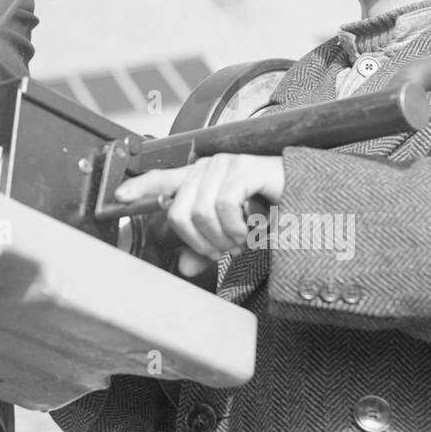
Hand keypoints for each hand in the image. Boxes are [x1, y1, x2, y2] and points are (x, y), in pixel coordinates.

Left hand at [114, 153, 284, 277]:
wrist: (312, 202)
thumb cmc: (273, 216)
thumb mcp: (233, 236)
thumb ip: (206, 248)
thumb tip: (182, 266)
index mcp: (202, 179)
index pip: (163, 179)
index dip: (140, 187)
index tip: (118, 197)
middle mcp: (210, 167)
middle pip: (178, 209)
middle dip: (199, 240)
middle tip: (224, 250)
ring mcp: (227, 165)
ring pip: (199, 210)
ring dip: (220, 237)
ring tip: (240, 241)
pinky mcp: (246, 168)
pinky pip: (223, 204)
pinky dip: (234, 227)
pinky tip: (248, 231)